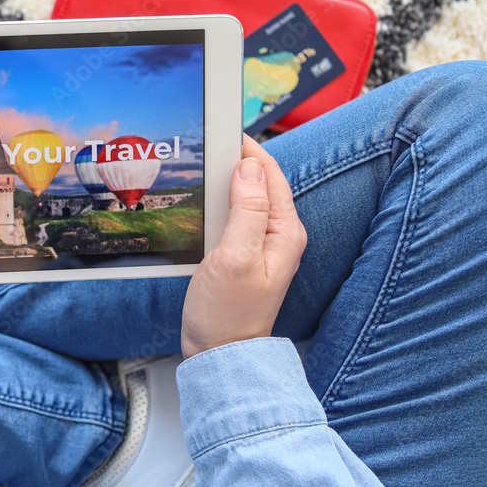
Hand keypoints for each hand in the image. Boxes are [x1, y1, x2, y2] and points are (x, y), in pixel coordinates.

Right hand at [180, 135, 306, 358]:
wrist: (220, 353)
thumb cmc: (228, 314)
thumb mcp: (235, 256)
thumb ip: (246, 210)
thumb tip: (248, 168)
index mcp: (284, 232)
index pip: (270, 175)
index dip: (248, 150)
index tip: (224, 133)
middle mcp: (278, 235)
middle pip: (259, 183)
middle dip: (236, 162)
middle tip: (208, 146)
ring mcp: (261, 245)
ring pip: (245, 199)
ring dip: (225, 183)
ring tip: (202, 167)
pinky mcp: (244, 254)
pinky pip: (234, 217)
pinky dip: (219, 204)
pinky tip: (202, 203)